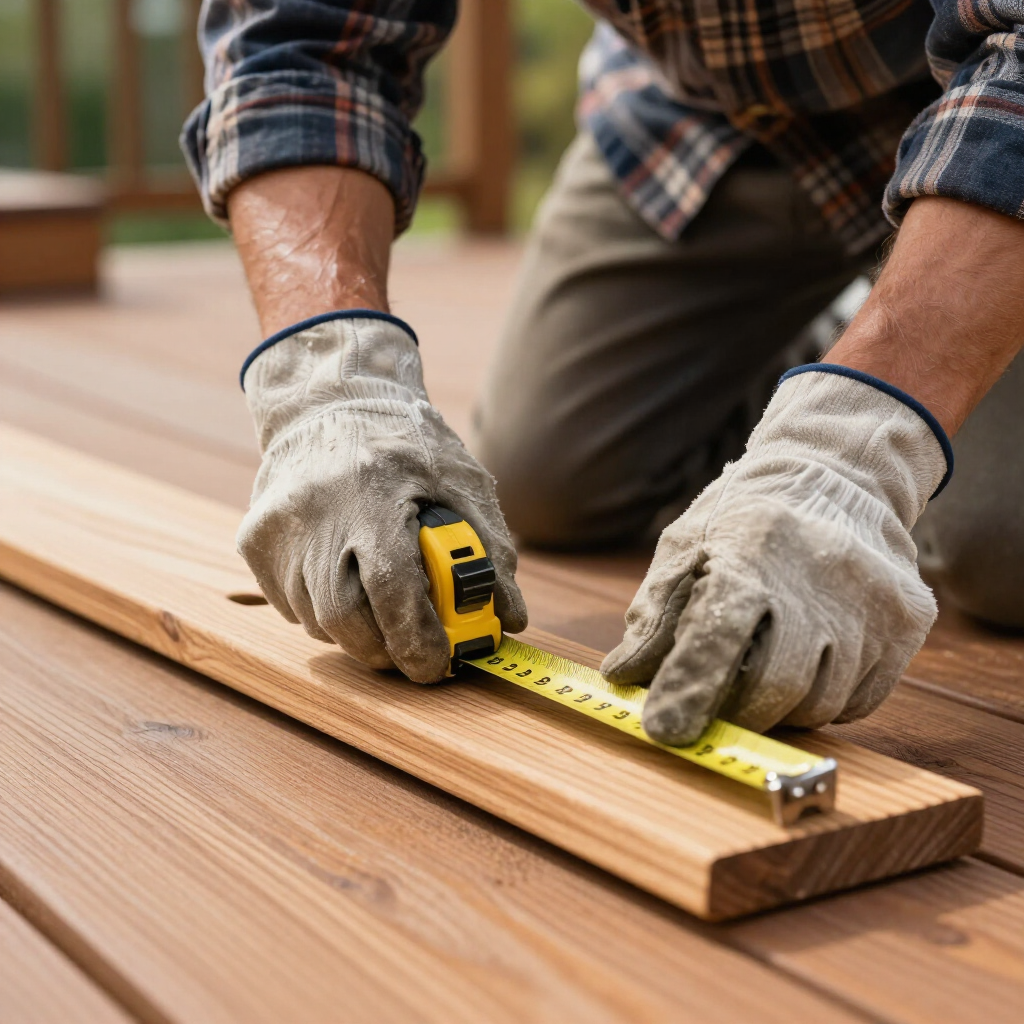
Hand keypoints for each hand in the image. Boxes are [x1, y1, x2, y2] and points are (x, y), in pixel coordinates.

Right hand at [238, 313, 526, 681]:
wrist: (329, 401)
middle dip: (384, 650)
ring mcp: (278, 527)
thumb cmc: (405, 441)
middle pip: (343, 617)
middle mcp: (317, 511)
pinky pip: (289, 605)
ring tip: (383, 608)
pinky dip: (323, 612)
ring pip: (315, 618)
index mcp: (373, 491)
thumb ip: (491, 549)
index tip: (438, 665)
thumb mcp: (461, 480)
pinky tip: (346, 581)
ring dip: (356, 631)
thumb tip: (511, 616)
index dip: (416, 638)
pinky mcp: (254, 539)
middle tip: (414, 654)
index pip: (391, 587)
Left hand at [600, 369, 946, 743]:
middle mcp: (818, 578)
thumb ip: (655, 611)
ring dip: (779, 708)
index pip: (717, 634)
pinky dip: (822, 702)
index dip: (688, 687)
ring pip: (819, 703)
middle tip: (713, 709)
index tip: (663, 728)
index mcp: (750, 552)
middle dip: (735, 711)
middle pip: (775, 685)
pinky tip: (808, 664)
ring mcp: (870, 603)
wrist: (842, 475)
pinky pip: (859, 701)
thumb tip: (623, 676)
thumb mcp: (688, 545)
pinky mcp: (907, 624)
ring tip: (761, 671)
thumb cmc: (747, 518)